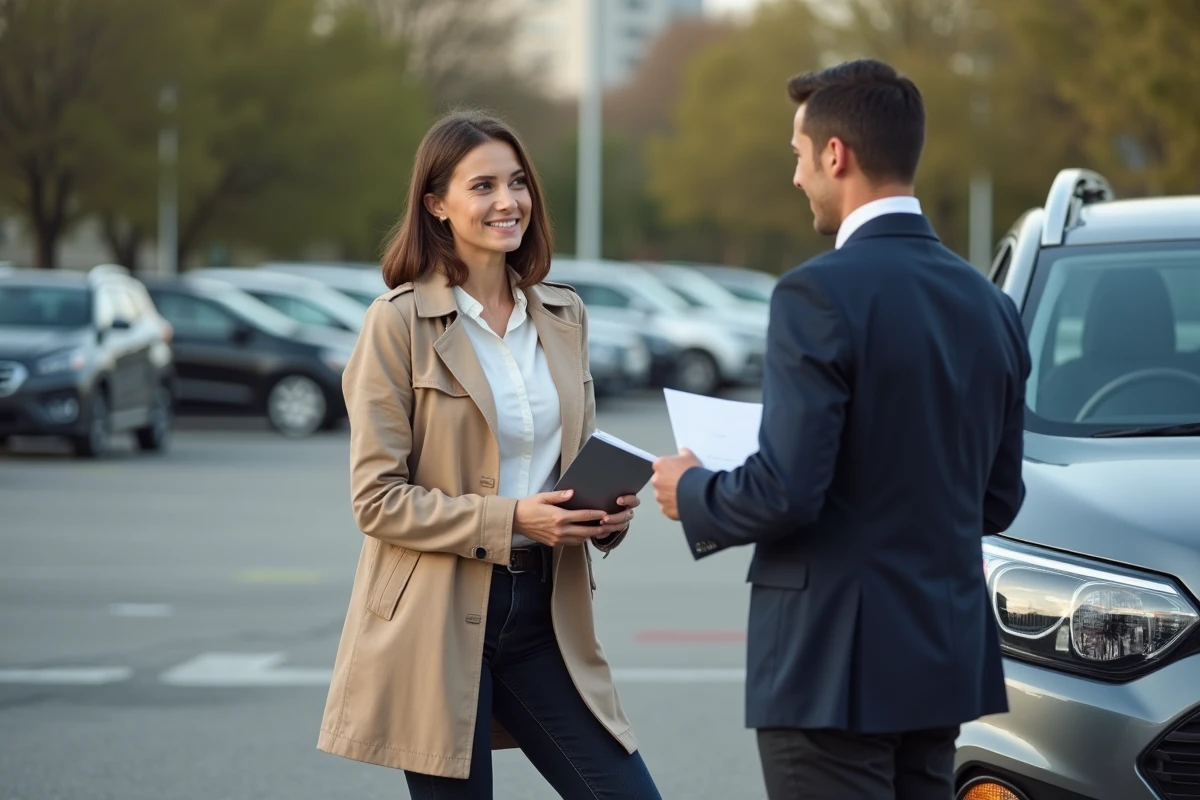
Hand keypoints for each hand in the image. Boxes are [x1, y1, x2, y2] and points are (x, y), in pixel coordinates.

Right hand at [513, 489, 634, 546]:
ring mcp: (557, 538)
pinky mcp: (554, 543)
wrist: (515, 521)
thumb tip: (572, 493)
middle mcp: (560, 530)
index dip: (596, 515)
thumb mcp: (543, 497)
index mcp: (559, 517)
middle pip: (586, 531)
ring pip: (580, 540)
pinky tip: (584, 534)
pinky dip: (580, 539)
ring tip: (601, 530)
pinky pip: (571, 543)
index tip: (606, 513)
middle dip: (599, 529)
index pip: (583, 516)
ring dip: (590, 535)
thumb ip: (559, 496)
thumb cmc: (529, 507)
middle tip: (610, 525)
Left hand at [651, 449, 702, 520]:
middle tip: (682, 483)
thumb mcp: (691, 457)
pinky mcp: (664, 509)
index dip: (670, 468)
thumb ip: (684, 453)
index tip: (678, 471)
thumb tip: (682, 452)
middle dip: (668, 482)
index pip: (661, 465)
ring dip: (670, 495)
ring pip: (663, 495)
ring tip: (684, 495)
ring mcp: (659, 496)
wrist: (700, 493)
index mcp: (660, 465)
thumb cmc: (694, 473)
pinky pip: (668, 507)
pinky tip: (684, 503)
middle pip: (660, 480)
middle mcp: (656, 480)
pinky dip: (673, 506)